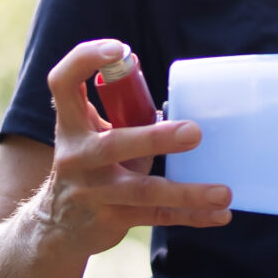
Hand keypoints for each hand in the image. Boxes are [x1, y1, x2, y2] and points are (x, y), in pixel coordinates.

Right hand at [36, 38, 231, 258]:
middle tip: (194, 132)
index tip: (118, 49)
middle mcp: (76, 157)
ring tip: (223, 192)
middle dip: (156, 139)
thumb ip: (122, 114)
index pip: (63, 83)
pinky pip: (157, 216)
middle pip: (115, 144)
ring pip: (144, 191)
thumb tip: (158, 77)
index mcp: (71, 125)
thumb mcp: (90, 135)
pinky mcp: (110, 220)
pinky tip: (221, 215)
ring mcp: (92, 192)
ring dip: (186, 192)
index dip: (85, 60)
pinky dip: (191, 216)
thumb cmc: (86, 166)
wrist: (54, 228)